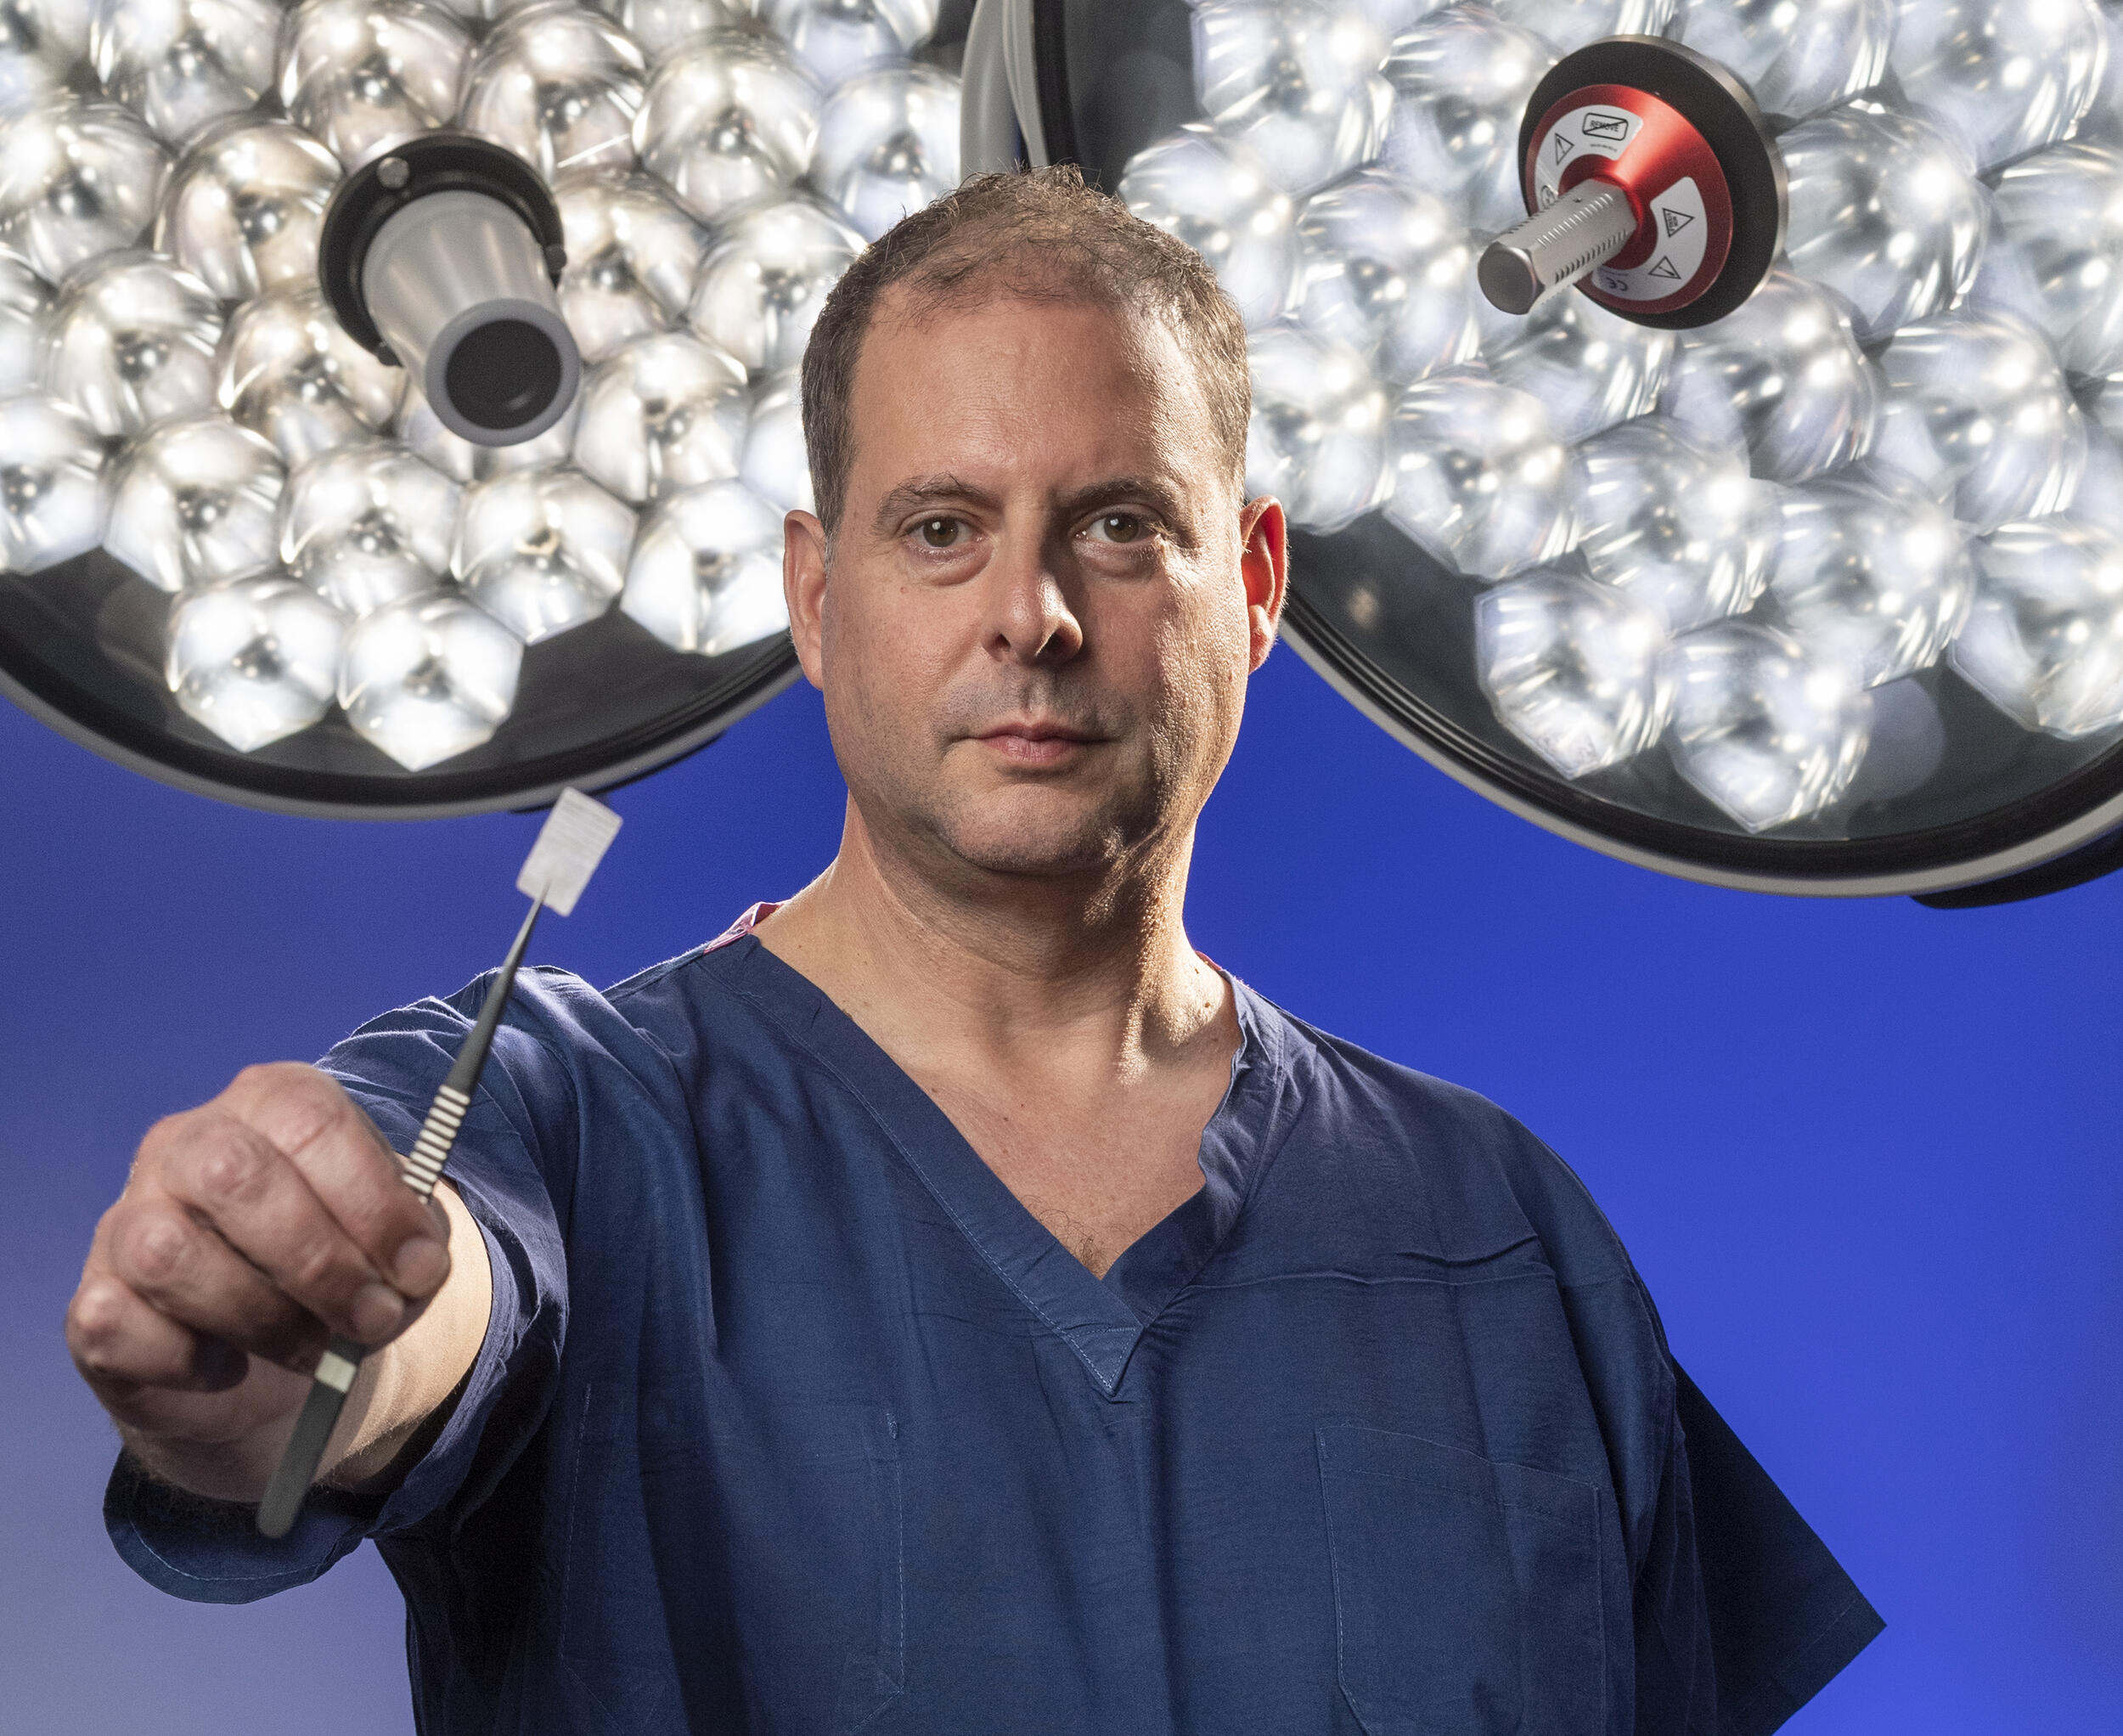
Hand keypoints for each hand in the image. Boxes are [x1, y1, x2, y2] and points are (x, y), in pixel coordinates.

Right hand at [65, 1063, 452, 1498]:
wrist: (270, 1357)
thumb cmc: (339, 1271)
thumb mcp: (394, 1248)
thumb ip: (413, 1248)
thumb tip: (415, 1271)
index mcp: (271, 1105)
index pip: (310, 1121)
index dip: (372, 1201)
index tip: (419, 1270)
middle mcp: (187, 1145)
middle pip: (234, 1175)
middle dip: (319, 1261)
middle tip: (373, 1319)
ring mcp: (127, 1220)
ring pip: (169, 1254)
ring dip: (261, 1317)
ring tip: (311, 1348)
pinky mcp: (93, 1302)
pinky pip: (121, 1325)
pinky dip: (190, 1362)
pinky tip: (231, 1366)